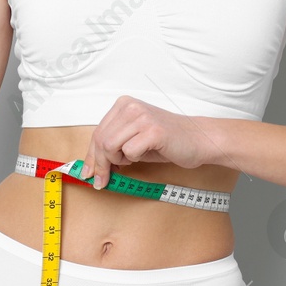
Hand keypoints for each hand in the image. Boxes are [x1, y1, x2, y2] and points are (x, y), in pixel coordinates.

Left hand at [78, 96, 219, 190]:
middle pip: (101, 140)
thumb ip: (113, 147)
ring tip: (134, 159)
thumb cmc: (167, 141)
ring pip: (110, 146)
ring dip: (119, 160)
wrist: (198, 139)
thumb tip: (91, 167)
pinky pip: (129, 152)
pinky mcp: (153, 131)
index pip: (97, 132)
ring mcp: (142, 117)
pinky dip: (134, 159)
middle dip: (100, 164)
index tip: (88, 173)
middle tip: (102, 180)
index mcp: (123, 105)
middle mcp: (130, 107)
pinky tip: (147, 153)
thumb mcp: (134, 139)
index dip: (91, 156)